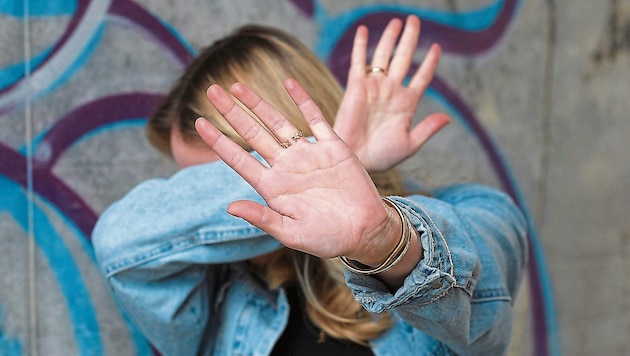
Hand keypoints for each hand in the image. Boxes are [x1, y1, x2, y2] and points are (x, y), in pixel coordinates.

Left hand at [195, 80, 400, 263]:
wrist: (365, 232)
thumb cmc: (327, 238)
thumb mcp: (292, 234)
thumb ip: (263, 218)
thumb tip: (230, 206)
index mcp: (273, 188)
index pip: (239, 160)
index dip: (218, 141)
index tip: (199, 122)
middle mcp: (286, 167)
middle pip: (253, 134)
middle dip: (232, 113)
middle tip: (211, 90)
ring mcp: (309, 154)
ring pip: (278, 122)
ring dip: (258, 104)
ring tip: (237, 85)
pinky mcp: (333, 147)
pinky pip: (316, 118)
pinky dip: (303, 100)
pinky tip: (288, 83)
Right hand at [334, 15, 450, 171]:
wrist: (356, 160)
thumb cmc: (382, 157)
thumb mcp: (410, 144)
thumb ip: (427, 129)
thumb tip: (448, 117)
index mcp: (407, 103)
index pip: (422, 77)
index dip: (430, 62)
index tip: (436, 47)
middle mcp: (391, 91)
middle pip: (403, 58)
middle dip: (409, 39)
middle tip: (415, 20)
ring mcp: (374, 87)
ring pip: (384, 56)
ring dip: (390, 38)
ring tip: (397, 21)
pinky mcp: (356, 87)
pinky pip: (359, 62)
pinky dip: (361, 46)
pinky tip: (364, 30)